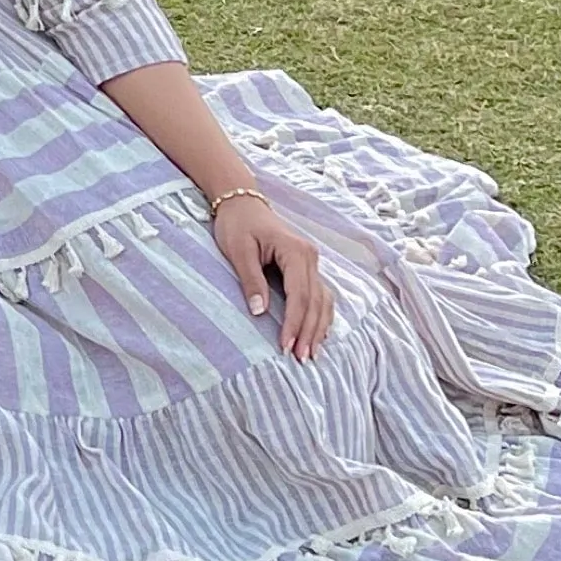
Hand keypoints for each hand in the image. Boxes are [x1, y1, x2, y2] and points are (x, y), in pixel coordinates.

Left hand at [216, 196, 330, 359]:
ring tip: (310, 353)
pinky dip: (321, 316)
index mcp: (296, 252)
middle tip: (301, 358)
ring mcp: (312, 262)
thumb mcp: (239, 251)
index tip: (286, 346)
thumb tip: (260, 312)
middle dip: (309, 332)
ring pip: (323, 300)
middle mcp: (310, 257)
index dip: (294, 323)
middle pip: (315, 301)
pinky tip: (318, 334)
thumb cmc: (237, 224)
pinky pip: (320, 295)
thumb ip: (251, 280)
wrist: (242, 202)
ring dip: (318, 328)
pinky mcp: (307, 267)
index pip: (299, 295)